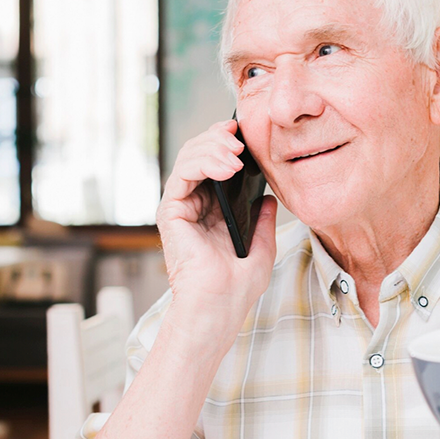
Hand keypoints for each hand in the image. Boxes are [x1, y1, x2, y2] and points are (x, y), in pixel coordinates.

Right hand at [155, 119, 276, 345]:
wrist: (219, 307)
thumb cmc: (237, 287)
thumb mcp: (262, 247)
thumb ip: (263, 221)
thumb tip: (269, 198)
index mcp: (215, 210)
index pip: (217, 164)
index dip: (228, 143)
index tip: (245, 131)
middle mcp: (196, 204)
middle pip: (201, 154)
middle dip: (220, 139)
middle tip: (240, 137)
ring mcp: (181, 206)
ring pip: (189, 157)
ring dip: (213, 147)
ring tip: (236, 152)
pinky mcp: (170, 211)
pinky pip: (182, 174)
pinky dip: (203, 163)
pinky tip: (226, 166)